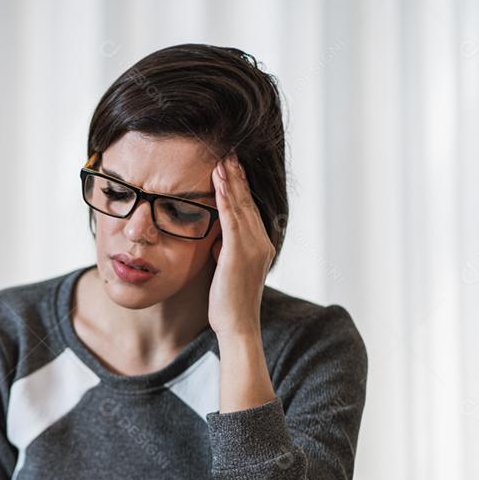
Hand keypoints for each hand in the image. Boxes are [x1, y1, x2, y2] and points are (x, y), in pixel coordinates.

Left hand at [208, 154, 274, 338]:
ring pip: (241, 207)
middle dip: (237, 177)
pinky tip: (219, 184)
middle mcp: (261, 243)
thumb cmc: (229, 304)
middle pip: (248, 203)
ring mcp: (252, 248)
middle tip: (229, 153)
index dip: (241, 188)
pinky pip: (231, 220)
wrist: (238, 326)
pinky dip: (226, 199)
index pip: (249, 210)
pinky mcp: (239, 254)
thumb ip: (226, 252)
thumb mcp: (228, 271)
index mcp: (260, 246)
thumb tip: (217, 241)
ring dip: (231, 182)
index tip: (232, 168)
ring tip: (223, 160)